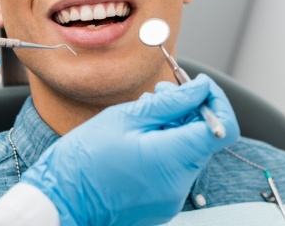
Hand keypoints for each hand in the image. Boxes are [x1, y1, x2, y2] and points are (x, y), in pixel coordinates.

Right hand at [21, 75, 239, 225]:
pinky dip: (166, 144)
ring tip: (144, 112)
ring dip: (175, 125)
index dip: (215, 100)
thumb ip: (170, 103)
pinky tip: (140, 134)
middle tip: (161, 92)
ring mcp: (172, 196)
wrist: (62, 199)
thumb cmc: (85, 157)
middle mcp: (179, 183)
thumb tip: (200, 88)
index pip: (222, 128)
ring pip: (189, 149)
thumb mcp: (126, 117)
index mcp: (172, 159)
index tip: (198, 84)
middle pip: (204, 137)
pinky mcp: (162, 201)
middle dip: (188, 109)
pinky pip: (175, 165)